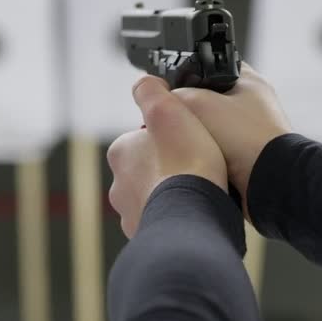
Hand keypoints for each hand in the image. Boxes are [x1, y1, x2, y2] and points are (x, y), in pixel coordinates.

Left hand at [107, 76, 228, 238]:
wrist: (194, 217)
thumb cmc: (186, 164)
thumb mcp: (168, 109)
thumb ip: (151, 90)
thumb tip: (145, 84)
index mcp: (121, 153)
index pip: (143, 136)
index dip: (169, 134)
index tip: (189, 138)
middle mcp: (119, 185)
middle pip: (149, 168)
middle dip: (171, 166)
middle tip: (199, 163)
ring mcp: (133, 214)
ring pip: (157, 196)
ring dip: (175, 192)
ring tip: (202, 189)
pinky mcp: (150, 236)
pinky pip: (168, 220)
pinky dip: (180, 215)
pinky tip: (198, 210)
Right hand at [172, 64, 290, 216]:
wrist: (271, 184)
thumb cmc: (247, 138)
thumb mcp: (198, 104)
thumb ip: (173, 95)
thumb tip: (155, 98)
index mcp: (247, 80)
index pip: (208, 66)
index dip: (184, 75)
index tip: (167, 88)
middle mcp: (251, 104)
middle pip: (204, 101)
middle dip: (187, 113)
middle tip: (173, 121)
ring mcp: (250, 133)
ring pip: (207, 130)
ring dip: (196, 138)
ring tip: (184, 144)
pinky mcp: (246, 158)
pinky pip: (216, 154)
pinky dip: (206, 157)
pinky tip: (198, 161)